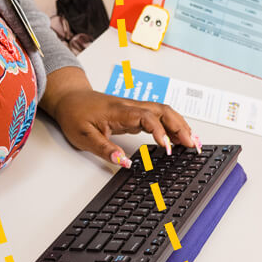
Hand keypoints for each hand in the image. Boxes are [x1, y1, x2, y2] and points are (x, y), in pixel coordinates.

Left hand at [49, 87, 200, 168]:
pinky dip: (172, 125)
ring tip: (192, 143)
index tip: (168, 148)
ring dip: (180, 125)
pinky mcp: (134, 113)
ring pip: (164, 111)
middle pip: (163, 110)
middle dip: (180, 127)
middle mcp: (130, 106)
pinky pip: (158, 116)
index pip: (147, 117)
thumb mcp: (84, 137)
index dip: (160, 132)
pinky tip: (179, 137)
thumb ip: (105, 150)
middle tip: (192, 146)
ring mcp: (134, 108)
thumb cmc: (75, 114)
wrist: (69, 98)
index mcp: (119, 111)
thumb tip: (125, 163)